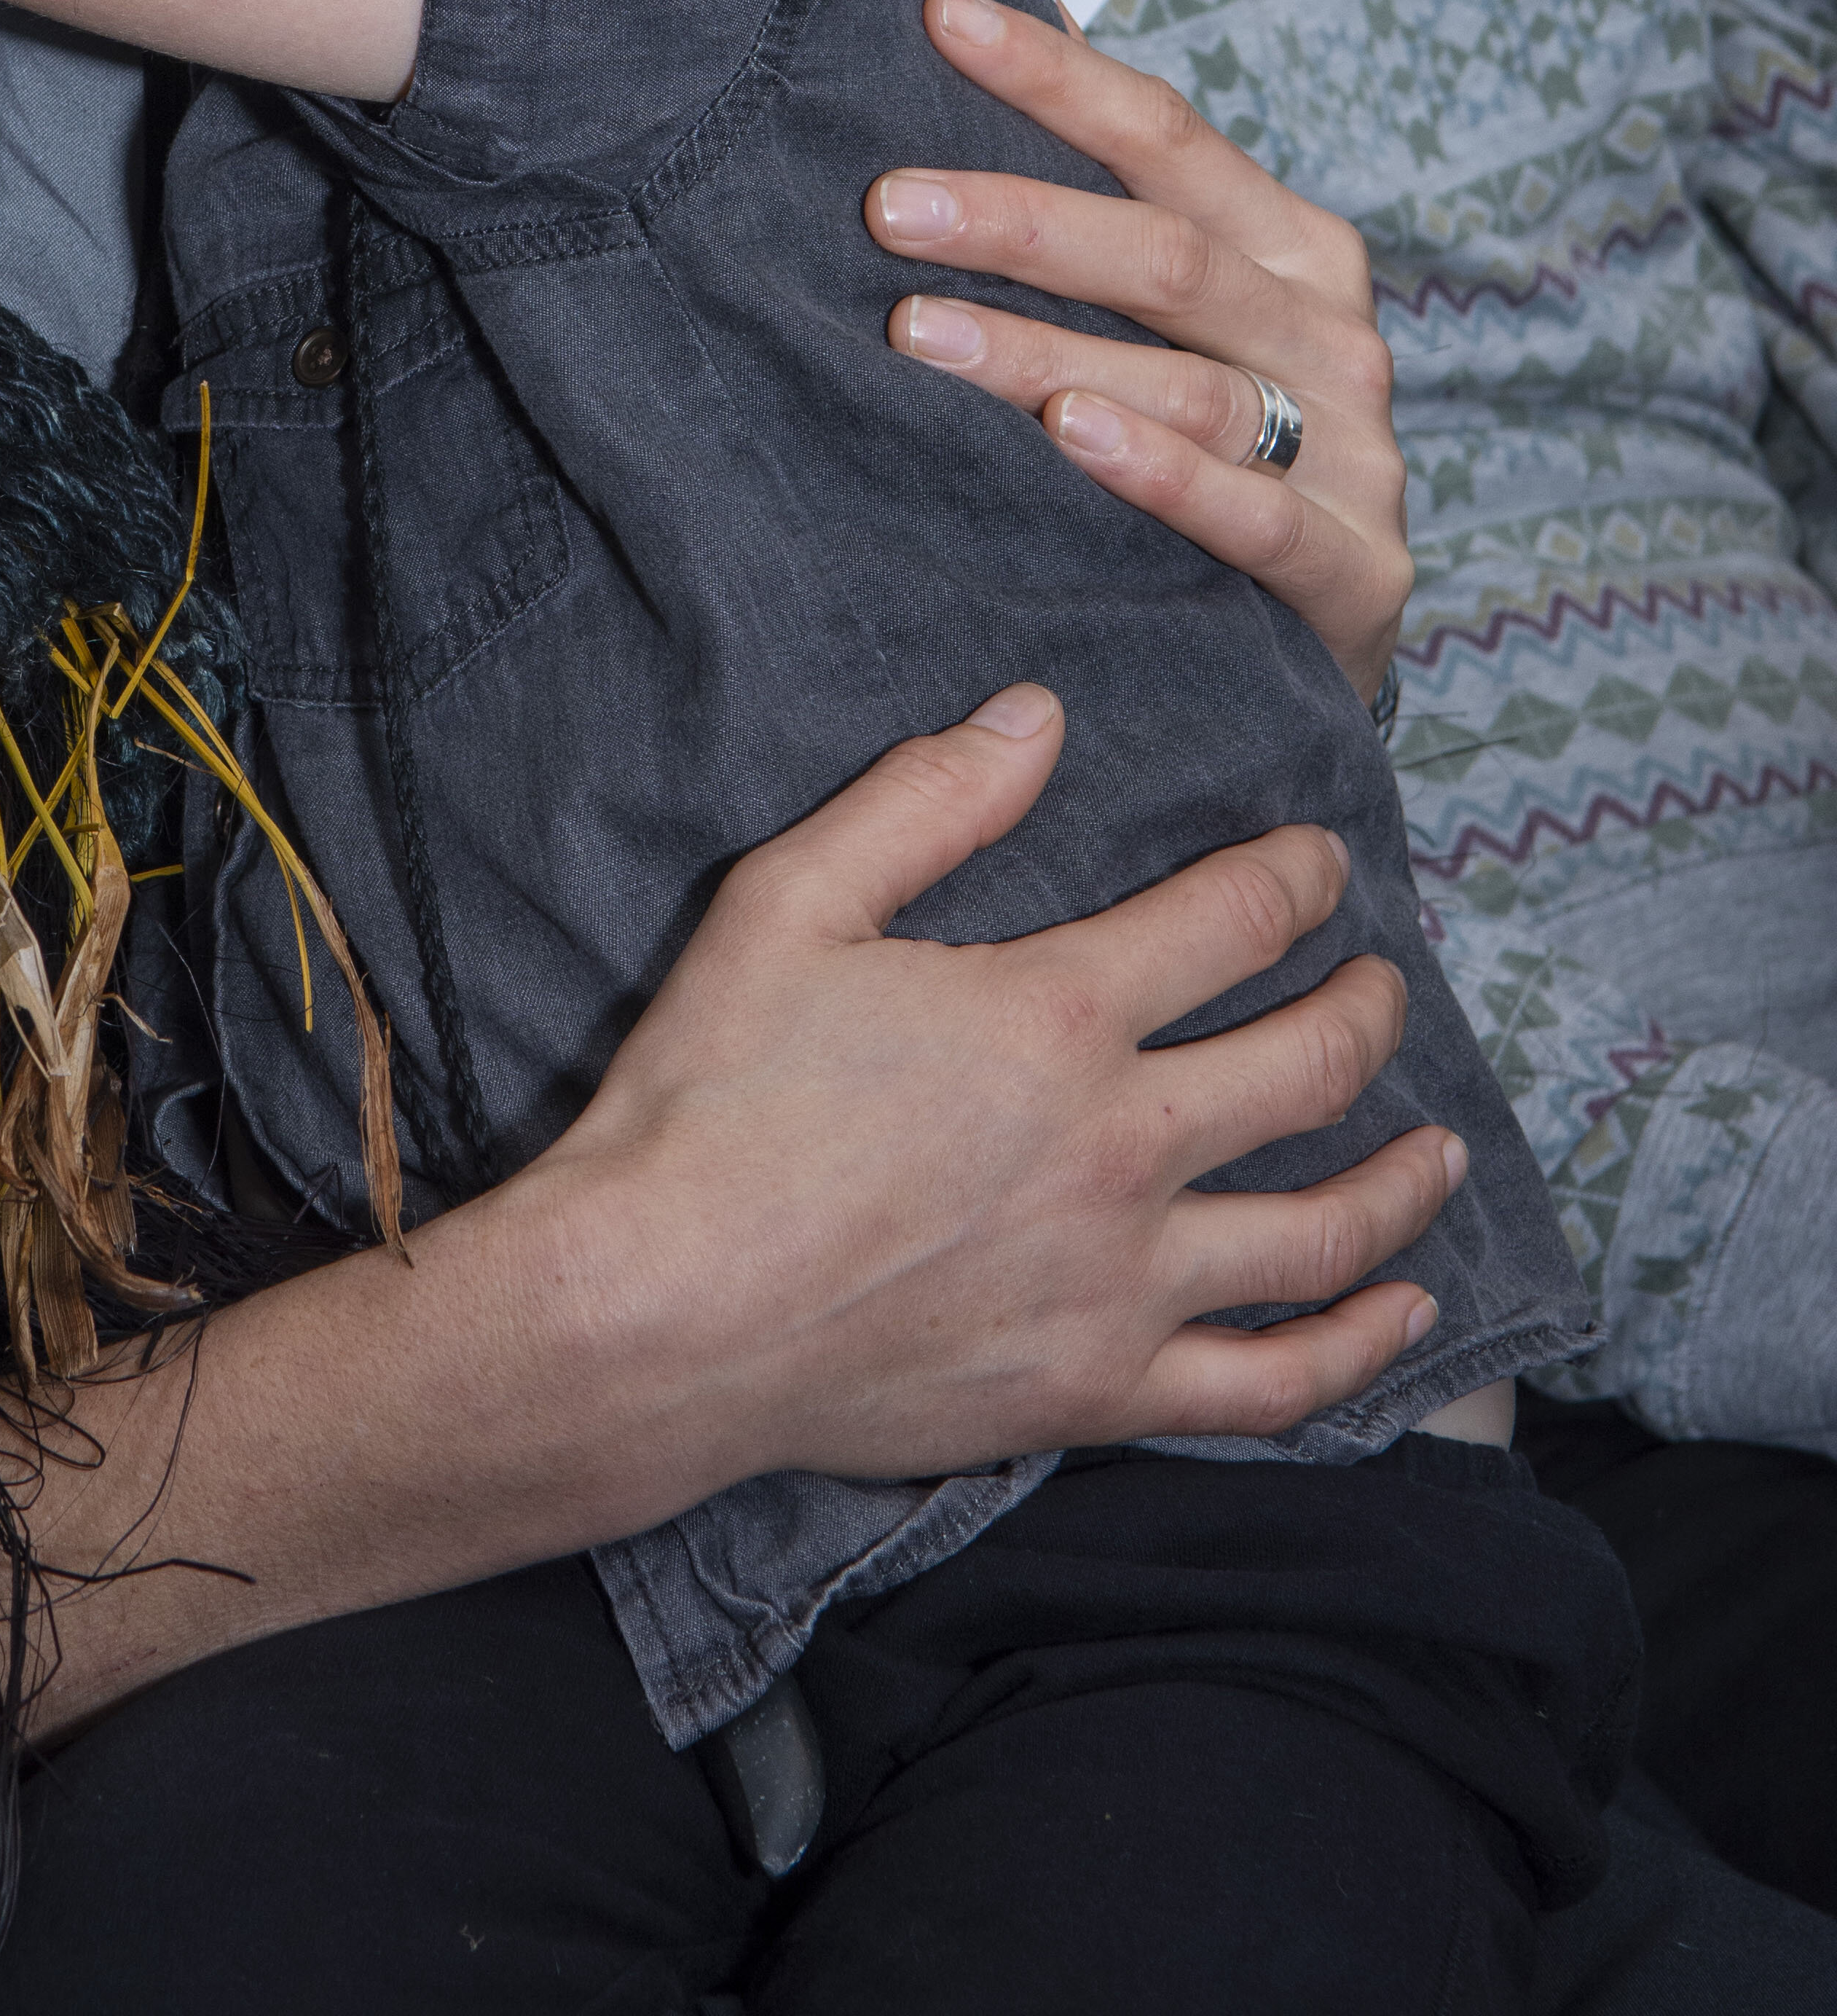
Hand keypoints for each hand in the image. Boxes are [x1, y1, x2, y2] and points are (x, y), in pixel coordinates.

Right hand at [547, 682, 1459, 1476]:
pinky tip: (1406, 1320)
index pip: (1234, 922)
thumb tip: (1038, 711)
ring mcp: (1122, 1282)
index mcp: (1055, 1015)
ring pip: (1321, 1229)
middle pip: (1308, 1065)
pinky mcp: (1099, 1390)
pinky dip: (1358, 1350)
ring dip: (1402, 1180)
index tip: (1323, 862)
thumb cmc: (709, 1099)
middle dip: (1366, 1008)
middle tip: (1385, 983)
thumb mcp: (789, 904)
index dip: (1296, 877)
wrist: (659, 1312)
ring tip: (1441, 1146)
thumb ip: (925, 801)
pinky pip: (1272, 1383)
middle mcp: (1121, 1148)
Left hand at [866, 0, 1408, 699]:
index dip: (1055, 75)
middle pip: (1166, 253)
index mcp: (1290, 248)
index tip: (940, 17)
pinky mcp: (1356, 567)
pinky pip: (1248, 509)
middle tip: (886, 204)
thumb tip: (1003, 15)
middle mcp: (1330, 332)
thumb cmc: (1222, 445)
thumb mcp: (1183, 317)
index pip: (1166, 137)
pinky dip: (1157, 470)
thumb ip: (1110, 195)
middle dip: (1019, 220)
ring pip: (1187, 382)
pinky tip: (1067, 434)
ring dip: (1044, 353)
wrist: (1326, 633)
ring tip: (918, 332)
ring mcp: (1356, 451)